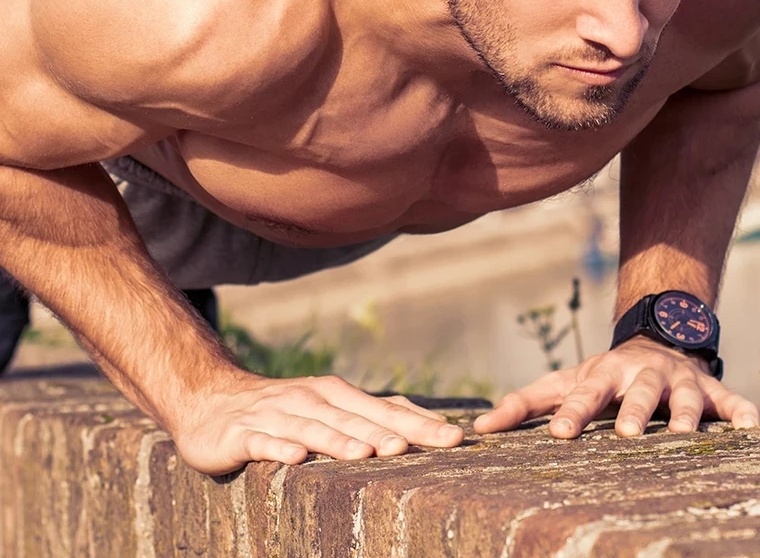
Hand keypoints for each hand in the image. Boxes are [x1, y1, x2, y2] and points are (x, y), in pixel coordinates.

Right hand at [170, 372, 464, 474]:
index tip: (453, 438)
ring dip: (339, 440)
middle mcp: (312, 399)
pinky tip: (295, 458)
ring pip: (314, 429)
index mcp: (337, 394)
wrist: (212, 402)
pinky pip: (264, 442)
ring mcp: (278, 415)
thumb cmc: (282, 410)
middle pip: (356, 419)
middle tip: (414, 448)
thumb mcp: (328, 409)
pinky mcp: (244, 433)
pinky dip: (280, 448)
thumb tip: (420, 422)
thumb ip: (369, 415)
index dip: (419, 424)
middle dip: (386, 432)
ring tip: (366, 454)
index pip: (386, 409)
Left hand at [474, 335, 759, 438]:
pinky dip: (740, 411)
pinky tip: (751, 428)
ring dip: (683, 412)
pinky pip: (728, 398)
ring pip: (681, 394)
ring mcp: (677, 380)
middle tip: (628, 434)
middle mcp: (641, 374)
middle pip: (637, 391)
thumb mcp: (563, 382)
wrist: (654, 339)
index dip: (573, 413)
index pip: (584, 394)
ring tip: (682, 434)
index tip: (559, 434)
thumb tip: (478, 430)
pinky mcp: (708, 389)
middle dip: (634, 410)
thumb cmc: (601, 376)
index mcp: (603, 375)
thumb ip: (522, 404)